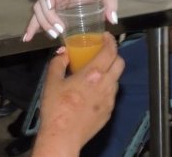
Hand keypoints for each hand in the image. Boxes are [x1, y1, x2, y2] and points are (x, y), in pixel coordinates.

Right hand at [24, 0, 118, 41]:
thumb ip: (111, 0)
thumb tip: (112, 20)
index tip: (52, 4)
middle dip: (48, 15)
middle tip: (59, 29)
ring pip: (39, 8)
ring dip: (42, 22)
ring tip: (54, 35)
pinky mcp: (56, 6)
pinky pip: (41, 15)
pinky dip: (34, 26)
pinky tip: (28, 37)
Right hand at [34, 34, 123, 155]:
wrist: (62, 136)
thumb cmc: (56, 108)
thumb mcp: (51, 81)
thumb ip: (58, 62)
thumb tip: (63, 53)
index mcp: (93, 74)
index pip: (110, 51)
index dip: (110, 41)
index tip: (106, 36)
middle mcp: (105, 85)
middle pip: (120, 63)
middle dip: (114, 54)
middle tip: (103, 52)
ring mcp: (109, 100)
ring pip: (117, 80)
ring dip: (110, 72)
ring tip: (96, 73)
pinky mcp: (108, 112)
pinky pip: (112, 94)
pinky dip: (106, 87)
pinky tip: (93, 91)